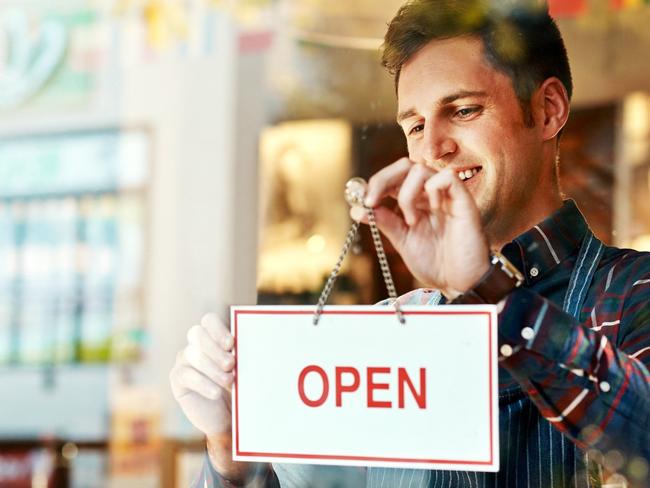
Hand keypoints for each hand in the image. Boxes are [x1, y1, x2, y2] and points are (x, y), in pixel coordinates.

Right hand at [170, 313, 246, 476]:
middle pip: (197, 334)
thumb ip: (243, 356)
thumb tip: (252, 347)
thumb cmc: (238, 387)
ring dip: (212, 368)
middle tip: (231, 364)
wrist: (226, 416)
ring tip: (229, 381)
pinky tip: (216, 393)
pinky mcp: (178, 378)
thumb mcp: (244, 370)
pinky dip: (203, 383)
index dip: (218, 330)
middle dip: (214, 348)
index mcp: (213, 336)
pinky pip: (186, 375)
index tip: (231, 344)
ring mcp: (184, 360)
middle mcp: (196, 344)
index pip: (209, 321)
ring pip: (193, 355)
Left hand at [363, 159, 489, 297]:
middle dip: (383, 180)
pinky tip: (432, 210)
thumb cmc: (436, 262)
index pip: (394, 176)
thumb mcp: (402, 240)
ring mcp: (447, 196)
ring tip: (411, 221)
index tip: (364, 202)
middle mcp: (430, 194)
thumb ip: (384, 221)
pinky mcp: (464, 201)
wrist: (459, 283)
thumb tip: (357, 209)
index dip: (376, 183)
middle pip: (405, 165)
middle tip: (373, 202)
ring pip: (421, 169)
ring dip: (406, 194)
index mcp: (416, 201)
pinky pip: (447, 177)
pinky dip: (432, 188)